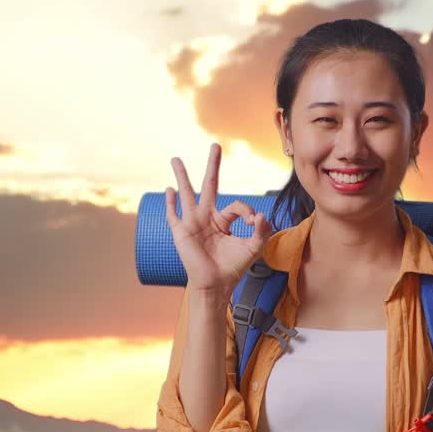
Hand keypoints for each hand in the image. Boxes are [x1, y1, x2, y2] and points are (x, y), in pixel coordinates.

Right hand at [166, 143, 273, 295]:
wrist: (216, 285)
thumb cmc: (233, 268)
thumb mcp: (253, 248)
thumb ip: (261, 231)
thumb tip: (264, 215)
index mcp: (223, 220)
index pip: (236, 205)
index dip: (248, 212)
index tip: (254, 223)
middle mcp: (207, 217)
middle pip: (210, 186)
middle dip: (213, 166)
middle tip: (216, 146)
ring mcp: (192, 223)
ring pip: (187, 194)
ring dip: (182, 176)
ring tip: (176, 159)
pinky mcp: (181, 233)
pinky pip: (173, 215)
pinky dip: (170, 203)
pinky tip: (168, 190)